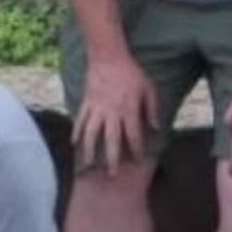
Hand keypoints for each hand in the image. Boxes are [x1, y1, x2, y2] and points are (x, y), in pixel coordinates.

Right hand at [71, 50, 159, 172]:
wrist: (108, 56)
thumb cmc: (131, 73)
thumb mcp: (149, 88)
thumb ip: (153, 109)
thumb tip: (157, 127)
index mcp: (129, 109)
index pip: (133, 135)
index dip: (136, 150)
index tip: (137, 160)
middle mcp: (112, 112)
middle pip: (111, 140)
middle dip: (112, 159)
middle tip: (112, 175)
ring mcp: (97, 108)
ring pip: (92, 133)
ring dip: (90, 150)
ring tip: (89, 164)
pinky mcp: (86, 103)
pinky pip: (80, 120)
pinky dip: (76, 132)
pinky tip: (74, 144)